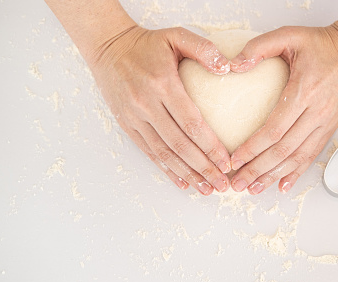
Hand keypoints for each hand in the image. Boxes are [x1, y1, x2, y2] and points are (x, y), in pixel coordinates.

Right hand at [88, 26, 231, 194]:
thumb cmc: (148, 44)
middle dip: (203, 168)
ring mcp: (135, 117)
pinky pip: (149, 152)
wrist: (109, 48)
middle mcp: (147, 104)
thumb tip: (228, 68)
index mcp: (163, 84)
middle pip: (180, 144)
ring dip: (187, 174)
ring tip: (206, 189)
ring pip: (164, 153)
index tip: (227, 162)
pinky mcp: (127, 125)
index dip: (210, 146)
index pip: (192, 123)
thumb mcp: (177, 36)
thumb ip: (204, 49)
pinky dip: (166, 169)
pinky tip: (182, 182)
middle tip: (222, 185)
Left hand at [228, 25, 337, 194]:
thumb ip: (259, 47)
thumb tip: (233, 65)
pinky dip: (297, 172)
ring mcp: (326, 123)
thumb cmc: (323, 44)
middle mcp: (317, 112)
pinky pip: (313, 155)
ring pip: (298, 157)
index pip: (274, 129)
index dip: (253, 148)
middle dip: (258, 169)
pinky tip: (284, 184)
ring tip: (254, 189)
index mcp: (305, 91)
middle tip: (238, 183)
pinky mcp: (331, 128)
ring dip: (274, 175)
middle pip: (284, 150)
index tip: (234, 160)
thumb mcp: (290, 35)